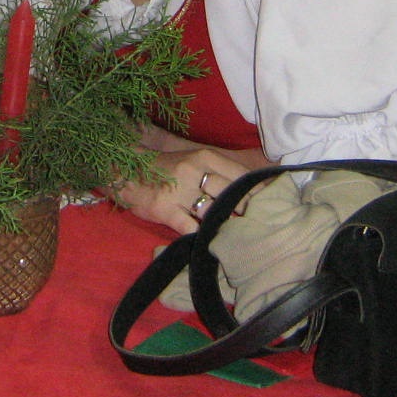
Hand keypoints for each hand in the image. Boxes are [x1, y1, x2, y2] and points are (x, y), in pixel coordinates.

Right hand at [112, 147, 256, 235]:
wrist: (126, 171)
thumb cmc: (167, 169)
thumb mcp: (194, 161)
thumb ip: (221, 173)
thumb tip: (253, 189)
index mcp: (204, 157)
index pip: (239, 175)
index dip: (256, 192)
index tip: (270, 204)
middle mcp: (192, 171)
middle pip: (229, 194)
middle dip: (243, 211)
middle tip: (254, 223)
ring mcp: (178, 191)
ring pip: (212, 212)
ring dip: (222, 224)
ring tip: (232, 234)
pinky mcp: (164, 210)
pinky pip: (190, 227)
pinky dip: (201, 235)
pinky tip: (206, 239)